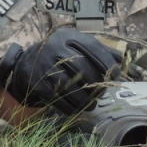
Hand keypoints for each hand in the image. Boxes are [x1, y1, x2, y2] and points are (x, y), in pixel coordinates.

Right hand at [0, 28, 121, 115]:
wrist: (26, 63)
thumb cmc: (60, 55)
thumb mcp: (76, 46)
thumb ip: (99, 50)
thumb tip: (120, 60)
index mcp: (67, 36)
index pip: (92, 47)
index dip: (107, 62)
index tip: (116, 75)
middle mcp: (53, 47)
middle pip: (82, 67)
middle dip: (96, 83)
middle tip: (102, 94)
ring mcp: (43, 65)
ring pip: (69, 85)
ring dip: (84, 99)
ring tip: (92, 105)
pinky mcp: (36, 82)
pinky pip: (57, 98)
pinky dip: (70, 107)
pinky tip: (77, 109)